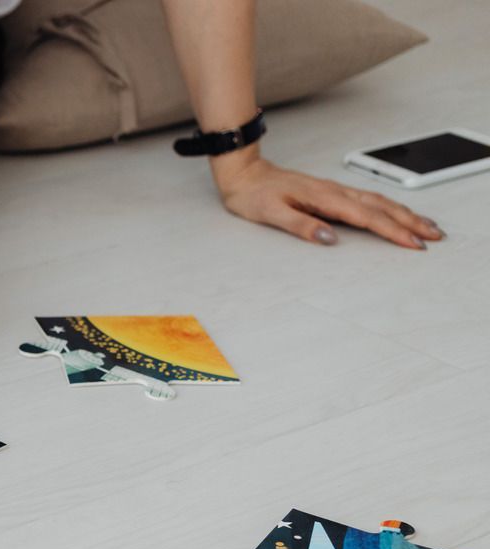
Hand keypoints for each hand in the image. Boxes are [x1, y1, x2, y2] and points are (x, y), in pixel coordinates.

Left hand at [213, 150, 443, 249]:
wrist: (245, 175)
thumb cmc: (254, 195)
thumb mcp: (271, 214)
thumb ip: (301, 225)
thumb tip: (329, 237)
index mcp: (323, 198)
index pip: (366, 217)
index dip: (392, 231)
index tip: (412, 243)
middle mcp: (334, 192)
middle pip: (382, 207)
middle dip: (410, 222)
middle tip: (434, 236)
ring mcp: (335, 190)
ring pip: (380, 201)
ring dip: (405, 214)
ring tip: (427, 225)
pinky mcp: (332, 192)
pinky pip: (369, 199)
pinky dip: (389, 207)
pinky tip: (398, 212)